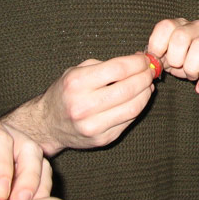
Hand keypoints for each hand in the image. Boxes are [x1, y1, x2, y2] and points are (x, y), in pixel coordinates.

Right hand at [6, 55, 155, 155]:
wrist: (47, 125)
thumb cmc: (66, 92)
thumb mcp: (78, 71)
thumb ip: (107, 65)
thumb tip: (139, 60)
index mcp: (77, 84)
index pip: (118, 69)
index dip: (137, 63)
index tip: (146, 59)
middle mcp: (83, 106)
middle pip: (128, 89)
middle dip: (145, 77)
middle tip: (150, 70)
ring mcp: (93, 126)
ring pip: (133, 107)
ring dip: (146, 93)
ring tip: (147, 84)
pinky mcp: (102, 139)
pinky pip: (128, 121)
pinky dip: (138, 107)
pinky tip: (139, 98)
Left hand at [147, 18, 198, 94]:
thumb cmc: (197, 60)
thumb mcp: (175, 60)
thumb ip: (159, 58)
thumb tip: (142, 59)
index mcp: (182, 26)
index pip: (165, 26)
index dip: (158, 46)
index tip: (159, 61)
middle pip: (180, 36)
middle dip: (175, 59)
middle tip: (178, 69)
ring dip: (191, 68)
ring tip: (192, 77)